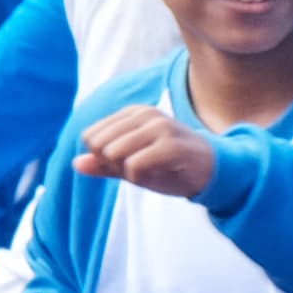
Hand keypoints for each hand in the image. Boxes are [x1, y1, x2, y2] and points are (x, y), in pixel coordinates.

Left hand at [75, 105, 219, 197]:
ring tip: (153, 171)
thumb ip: (105, 163)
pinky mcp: (172, 145)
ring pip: (114, 153)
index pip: (90, 137)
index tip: (131, 162)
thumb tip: (76, 164)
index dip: (103, 157)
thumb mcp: (134, 165)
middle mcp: (145, 114)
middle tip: (142, 169)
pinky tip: (160, 176)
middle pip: (99, 145)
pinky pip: (134, 165)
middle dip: (113, 165)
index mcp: (134, 113)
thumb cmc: (173, 167)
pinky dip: (140, 179)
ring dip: (128, 172)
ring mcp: (160, 127)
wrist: (216, 173)